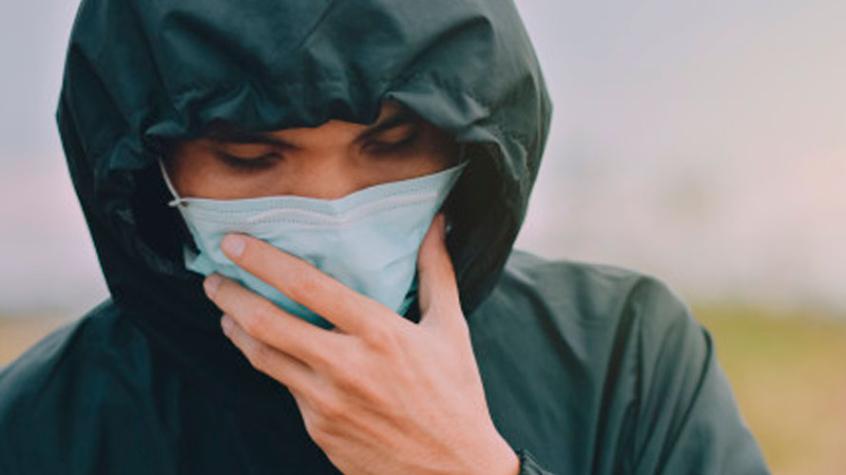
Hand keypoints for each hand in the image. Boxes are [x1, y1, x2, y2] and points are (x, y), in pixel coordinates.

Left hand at [202, 214, 519, 474]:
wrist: (452, 472)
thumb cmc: (456, 397)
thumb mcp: (451, 330)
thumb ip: (437, 271)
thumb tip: (437, 223)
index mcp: (379, 333)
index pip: (307, 286)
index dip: (263, 260)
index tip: (234, 242)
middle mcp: (345, 366)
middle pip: (266, 323)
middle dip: (230, 294)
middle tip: (213, 278)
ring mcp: (326, 402)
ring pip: (262, 358)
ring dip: (236, 330)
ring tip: (225, 312)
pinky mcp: (318, 430)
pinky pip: (287, 388)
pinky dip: (273, 364)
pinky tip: (270, 352)